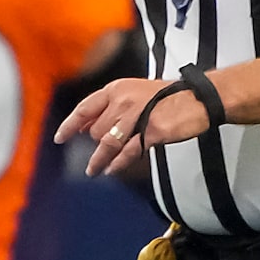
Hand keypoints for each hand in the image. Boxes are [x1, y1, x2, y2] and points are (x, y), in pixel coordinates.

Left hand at [56, 77, 211, 176]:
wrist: (199, 98)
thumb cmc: (169, 96)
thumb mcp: (135, 93)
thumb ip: (110, 108)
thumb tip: (85, 126)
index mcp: (117, 89)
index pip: (84, 108)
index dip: (69, 125)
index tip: (60, 138)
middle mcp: (123, 102)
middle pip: (97, 131)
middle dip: (98, 142)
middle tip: (103, 149)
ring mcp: (136, 117)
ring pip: (108, 144)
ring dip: (99, 160)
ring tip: (93, 170)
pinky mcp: (151, 132)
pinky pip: (128, 153)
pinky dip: (117, 164)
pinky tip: (111, 169)